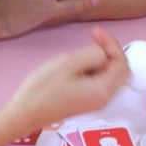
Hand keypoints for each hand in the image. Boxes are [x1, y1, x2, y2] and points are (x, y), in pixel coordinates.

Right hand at [0, 27, 130, 136]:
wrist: (24, 114)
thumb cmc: (42, 89)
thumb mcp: (68, 63)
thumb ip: (92, 54)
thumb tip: (103, 52)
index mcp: (103, 90)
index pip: (121, 62)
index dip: (111, 43)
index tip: (95, 31)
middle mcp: (104, 98)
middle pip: (121, 70)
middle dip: (111, 51)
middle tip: (94, 37)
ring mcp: (96, 101)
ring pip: (112, 75)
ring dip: (104, 58)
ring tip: (84, 49)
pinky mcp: (87, 101)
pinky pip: (101, 81)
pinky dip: (96, 68)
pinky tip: (80, 62)